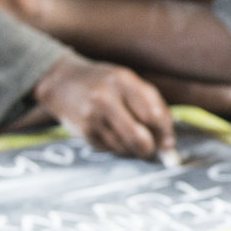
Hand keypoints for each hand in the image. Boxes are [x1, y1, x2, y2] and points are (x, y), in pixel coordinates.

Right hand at [33, 56, 175, 158]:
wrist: (62, 82)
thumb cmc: (103, 82)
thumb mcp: (128, 81)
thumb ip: (151, 105)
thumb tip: (168, 141)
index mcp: (123, 81)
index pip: (152, 114)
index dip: (165, 133)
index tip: (169, 143)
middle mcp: (106, 98)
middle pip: (139, 137)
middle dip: (150, 148)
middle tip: (152, 148)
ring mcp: (92, 116)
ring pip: (125, 147)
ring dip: (133, 149)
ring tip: (130, 137)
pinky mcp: (84, 132)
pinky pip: (111, 149)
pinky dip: (118, 147)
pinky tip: (113, 134)